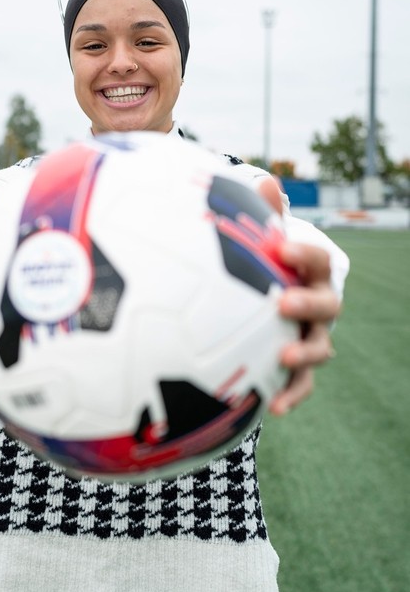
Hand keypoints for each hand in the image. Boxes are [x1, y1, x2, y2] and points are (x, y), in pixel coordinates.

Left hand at [254, 175, 340, 414]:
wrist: (277, 300)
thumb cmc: (268, 266)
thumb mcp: (266, 241)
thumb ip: (266, 216)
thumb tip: (265, 180)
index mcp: (312, 274)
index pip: (317, 261)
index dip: (304, 255)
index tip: (281, 246)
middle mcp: (319, 306)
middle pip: (327, 305)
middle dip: (308, 303)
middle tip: (282, 302)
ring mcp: (313, 337)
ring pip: (320, 348)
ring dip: (304, 352)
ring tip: (281, 355)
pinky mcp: (299, 367)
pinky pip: (301, 384)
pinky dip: (292, 396)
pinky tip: (273, 410)